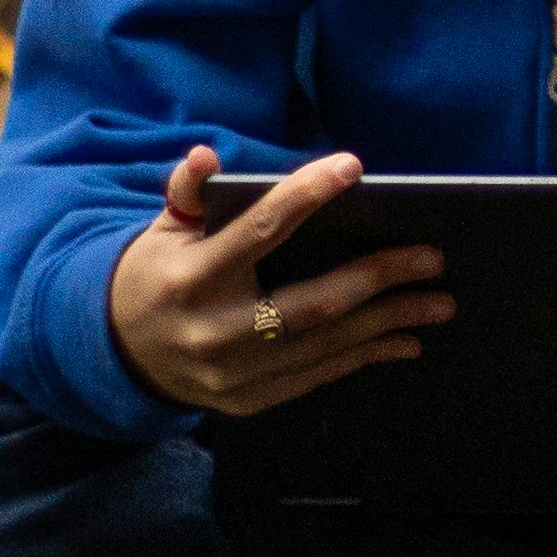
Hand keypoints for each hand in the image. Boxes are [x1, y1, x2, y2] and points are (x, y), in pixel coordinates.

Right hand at [104, 145, 447, 419]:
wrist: (118, 353)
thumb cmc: (158, 274)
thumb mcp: (164, 230)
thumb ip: (188, 193)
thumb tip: (206, 155)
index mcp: (192, 278)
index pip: (259, 233)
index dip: (305, 197)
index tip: (353, 167)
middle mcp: (215, 330)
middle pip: (312, 304)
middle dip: (378, 278)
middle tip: (432, 258)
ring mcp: (232, 373)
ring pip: (324, 345)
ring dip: (389, 323)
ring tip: (438, 303)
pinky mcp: (247, 400)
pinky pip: (316, 376)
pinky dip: (363, 357)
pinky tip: (404, 341)